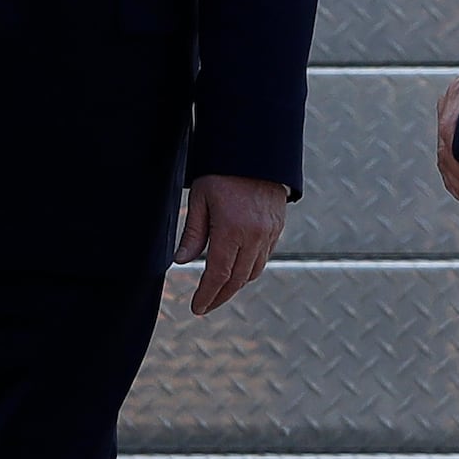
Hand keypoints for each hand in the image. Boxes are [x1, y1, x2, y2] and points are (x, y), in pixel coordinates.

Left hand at [174, 175, 288, 315]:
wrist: (257, 151)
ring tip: (219, 289)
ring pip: (253, 272)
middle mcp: (254, 236)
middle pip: (237, 280)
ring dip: (235, 285)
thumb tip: (181, 262)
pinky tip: (237, 269)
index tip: (197, 307)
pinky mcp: (277, 228)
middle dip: (220, 296)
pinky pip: (264, 257)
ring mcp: (269, 233)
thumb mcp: (201, 199)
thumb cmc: (222, 172)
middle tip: (205, 305)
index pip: (218, 275)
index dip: (207, 295)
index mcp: (232, 230)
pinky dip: (250, 269)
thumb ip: (193, 233)